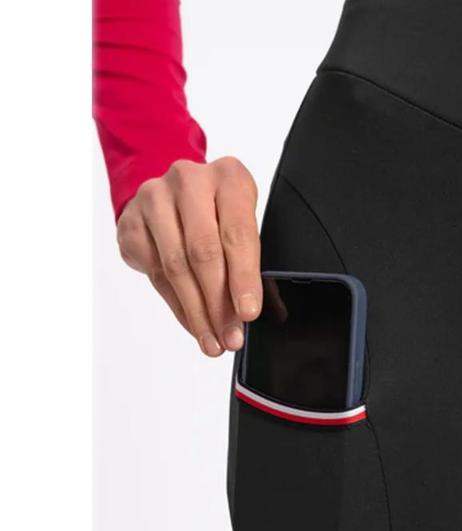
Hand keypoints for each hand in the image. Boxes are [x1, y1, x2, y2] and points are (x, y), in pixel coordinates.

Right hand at [116, 157, 261, 355]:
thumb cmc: (218, 213)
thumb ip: (250, 264)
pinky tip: (193, 325)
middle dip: (218, 303)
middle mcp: (189, 181)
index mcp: (229, 178)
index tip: (248, 313)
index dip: (243, 278)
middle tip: (230, 337)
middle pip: (203, 252)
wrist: (171, 194)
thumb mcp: (242, 225)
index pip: (237, 233)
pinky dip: (178, 307)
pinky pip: (155, 274)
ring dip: (197, 312)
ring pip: (176, 267)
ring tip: (212, 341)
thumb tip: (251, 314)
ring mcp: (154, 199)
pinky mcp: (131, 222)